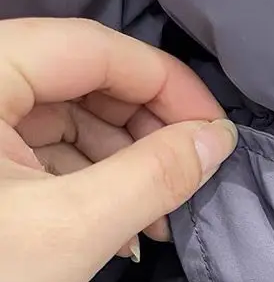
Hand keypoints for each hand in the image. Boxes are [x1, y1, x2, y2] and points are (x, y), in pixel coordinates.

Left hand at [0, 18, 237, 281]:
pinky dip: (93, 185)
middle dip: (146, 134)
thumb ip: (155, 174)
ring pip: (69, 119)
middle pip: (82, 80)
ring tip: (158, 224)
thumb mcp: (76, 228)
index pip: (90, 48)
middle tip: (189, 180)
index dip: (165, 84)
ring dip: (126, 167)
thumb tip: (218, 138)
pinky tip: (125, 233)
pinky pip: (47, 152)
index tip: (214, 131)